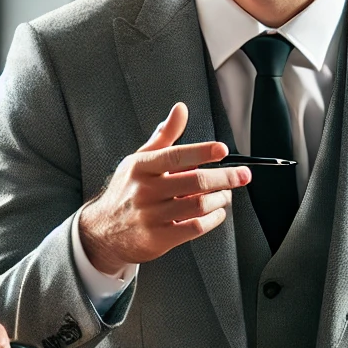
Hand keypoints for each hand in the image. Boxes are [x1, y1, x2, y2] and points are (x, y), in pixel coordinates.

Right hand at [78, 102, 250, 274]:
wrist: (103, 231)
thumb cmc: (127, 190)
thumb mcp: (139, 160)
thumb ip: (164, 136)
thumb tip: (181, 109)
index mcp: (141, 167)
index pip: (175, 156)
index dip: (201, 152)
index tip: (222, 149)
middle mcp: (145, 190)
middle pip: (195, 181)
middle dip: (225, 177)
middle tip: (243, 175)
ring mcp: (151, 216)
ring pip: (198, 204)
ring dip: (220, 199)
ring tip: (225, 195)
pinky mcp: (159, 238)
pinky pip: (195, 227)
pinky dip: (213, 219)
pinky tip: (217, 212)